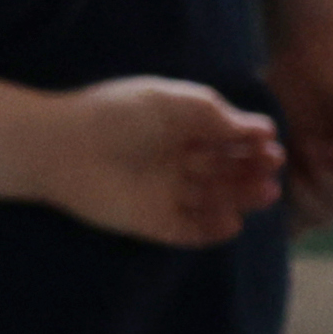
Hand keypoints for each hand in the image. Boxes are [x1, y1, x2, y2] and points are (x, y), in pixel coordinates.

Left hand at [31, 77, 286, 248]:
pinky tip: (230, 222)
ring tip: (263, 192)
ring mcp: (164, 193)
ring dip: (240, 198)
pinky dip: (211, 231)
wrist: (61, 147)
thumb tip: (262, 128)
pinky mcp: (151, 222)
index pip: (226, 139)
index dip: (251, 143)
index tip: (270, 143)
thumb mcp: (169, 102)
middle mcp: (174, 161)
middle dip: (251, 171)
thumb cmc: (114, 114)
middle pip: (225, 171)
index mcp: (178, 129)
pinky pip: (188, 231)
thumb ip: (213, 113)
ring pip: (213, 200)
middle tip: (271, 170)